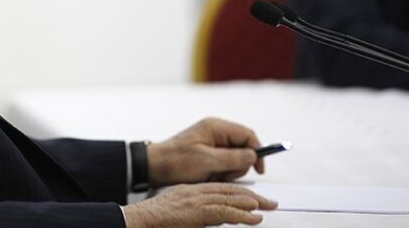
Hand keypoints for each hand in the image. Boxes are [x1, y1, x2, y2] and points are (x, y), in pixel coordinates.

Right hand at [123, 183, 276, 227]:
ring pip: (230, 198)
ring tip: (267, 207)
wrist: (138, 219)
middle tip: (270, 202)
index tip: (254, 198)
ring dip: (252, 203)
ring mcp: (196, 201)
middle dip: (252, 196)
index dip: (240, 192)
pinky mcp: (197, 212)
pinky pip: (225, 212)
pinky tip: (253, 218)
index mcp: (191, 191)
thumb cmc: (154, 220)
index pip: (221, 188)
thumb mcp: (178, 213)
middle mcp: (196, 192)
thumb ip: (196, 213)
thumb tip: (213, 219)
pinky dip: (242, 215)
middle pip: (230, 190)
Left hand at [149, 118, 264, 186]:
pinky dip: (219, 173)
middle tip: (222, 174)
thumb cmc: (177, 161)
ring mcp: (212, 142)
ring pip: (234, 159)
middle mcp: (216, 132)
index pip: (248, 135)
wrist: (154, 167)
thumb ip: (233, 157)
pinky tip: (206, 176)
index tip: (259, 169)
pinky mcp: (208, 153)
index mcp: (216, 127)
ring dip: (226, 171)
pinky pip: (223, 165)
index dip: (257, 151)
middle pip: (243, 149)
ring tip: (210, 175)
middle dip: (237, 165)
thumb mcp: (207, 161)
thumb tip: (254, 155)